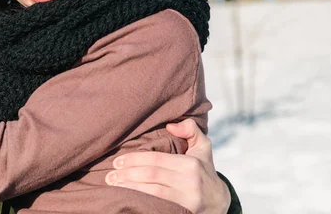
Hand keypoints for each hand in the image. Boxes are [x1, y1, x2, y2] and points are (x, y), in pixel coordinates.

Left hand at [105, 119, 230, 213]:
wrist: (221, 202)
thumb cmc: (205, 171)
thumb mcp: (203, 148)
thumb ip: (190, 130)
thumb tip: (170, 125)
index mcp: (190, 164)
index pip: (155, 160)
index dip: (133, 160)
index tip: (116, 162)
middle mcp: (189, 182)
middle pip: (151, 176)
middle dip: (127, 174)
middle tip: (109, 175)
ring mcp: (187, 200)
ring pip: (152, 193)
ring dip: (130, 188)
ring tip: (113, 185)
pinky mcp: (184, 213)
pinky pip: (159, 206)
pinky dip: (141, 202)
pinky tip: (128, 198)